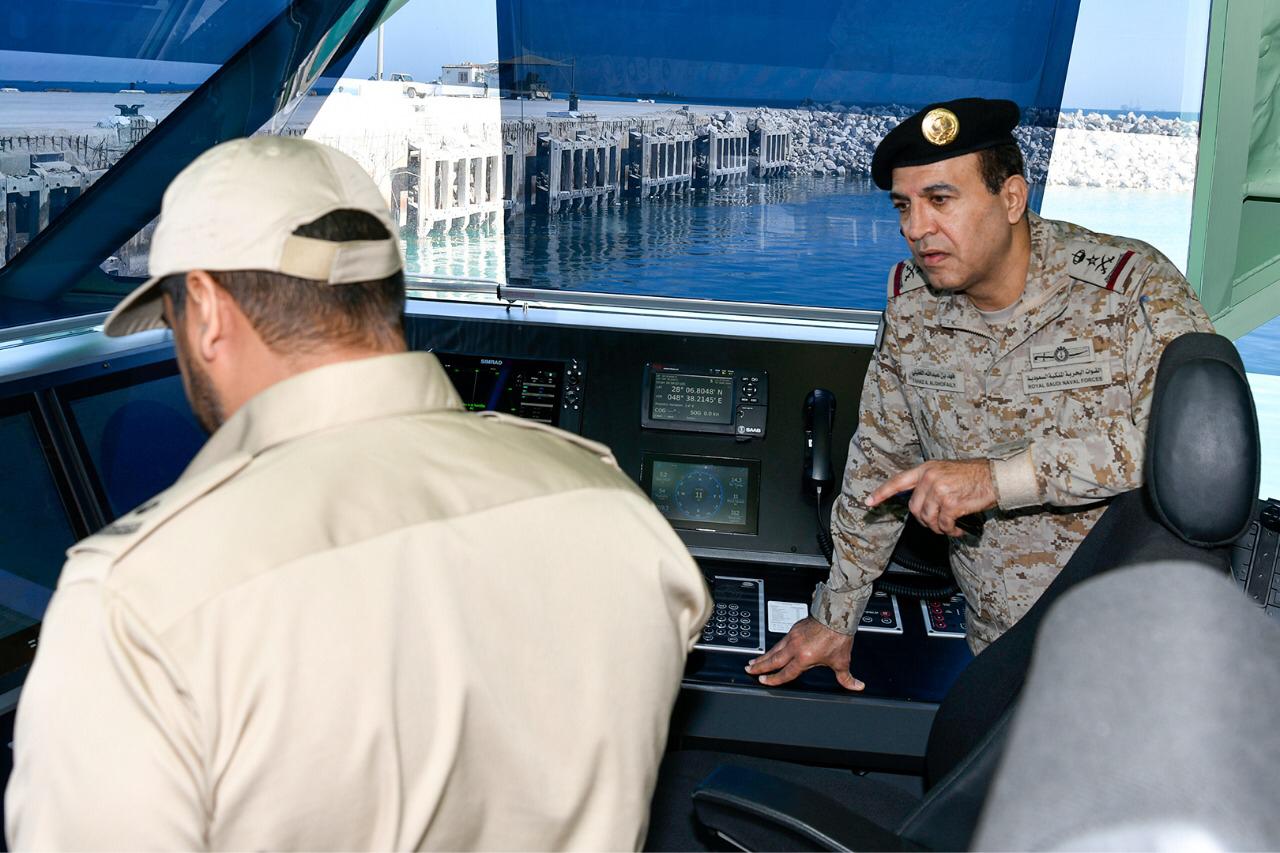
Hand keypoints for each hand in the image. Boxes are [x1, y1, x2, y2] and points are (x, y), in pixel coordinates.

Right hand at [744, 618, 861, 690]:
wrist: (837, 614)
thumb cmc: (838, 636)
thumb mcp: (842, 661)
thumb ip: (846, 677)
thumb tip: (856, 686)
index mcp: (804, 657)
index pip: (785, 673)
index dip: (773, 679)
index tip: (763, 680)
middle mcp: (795, 647)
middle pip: (772, 660)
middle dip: (759, 666)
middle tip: (749, 669)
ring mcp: (793, 636)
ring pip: (774, 648)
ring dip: (764, 656)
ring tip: (754, 661)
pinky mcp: (795, 628)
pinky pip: (781, 640)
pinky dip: (774, 646)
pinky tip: (773, 648)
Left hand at [867, 459, 996, 536]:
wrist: (995, 477)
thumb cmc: (973, 475)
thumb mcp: (945, 471)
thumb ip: (928, 482)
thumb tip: (918, 502)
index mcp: (926, 469)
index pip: (898, 481)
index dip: (882, 493)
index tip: (869, 502)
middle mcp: (930, 478)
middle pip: (914, 508)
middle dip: (924, 520)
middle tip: (938, 522)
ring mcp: (940, 491)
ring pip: (928, 519)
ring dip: (938, 527)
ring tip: (950, 525)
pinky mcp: (951, 504)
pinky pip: (944, 525)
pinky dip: (950, 531)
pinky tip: (958, 529)